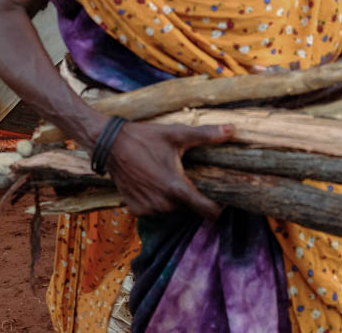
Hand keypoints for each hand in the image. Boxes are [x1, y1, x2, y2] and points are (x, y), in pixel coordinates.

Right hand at [105, 121, 233, 217]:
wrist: (108, 144)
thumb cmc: (143, 138)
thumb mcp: (175, 134)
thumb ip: (205, 135)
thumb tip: (232, 129)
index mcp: (176, 188)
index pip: (208, 212)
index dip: (219, 207)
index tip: (222, 198)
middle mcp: (163, 204)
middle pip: (190, 209)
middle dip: (192, 197)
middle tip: (187, 177)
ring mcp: (148, 208)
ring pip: (172, 210)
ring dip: (174, 199)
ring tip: (167, 177)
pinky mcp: (136, 209)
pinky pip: (155, 210)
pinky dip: (157, 200)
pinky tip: (152, 183)